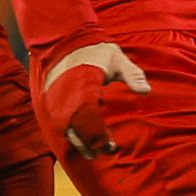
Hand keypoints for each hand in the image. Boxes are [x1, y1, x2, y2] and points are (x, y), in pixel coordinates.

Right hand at [42, 42, 149, 158]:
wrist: (66, 41)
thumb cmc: (96, 51)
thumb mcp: (118, 59)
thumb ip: (132, 74)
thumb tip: (146, 91)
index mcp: (83, 87)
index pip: (90, 120)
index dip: (99, 137)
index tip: (111, 146)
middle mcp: (66, 96)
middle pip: (76, 129)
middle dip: (90, 144)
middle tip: (105, 152)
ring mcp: (55, 99)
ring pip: (64, 129)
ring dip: (77, 142)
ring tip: (91, 154)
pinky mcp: (49, 101)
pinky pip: (57, 123)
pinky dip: (68, 134)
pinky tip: (79, 141)